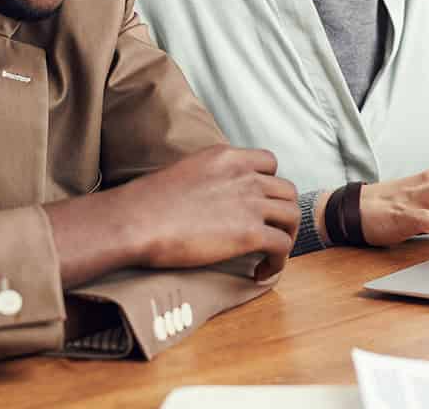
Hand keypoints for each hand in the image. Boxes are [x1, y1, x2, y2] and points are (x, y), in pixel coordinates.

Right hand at [125, 145, 298, 280]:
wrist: (136, 220)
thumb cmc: (146, 203)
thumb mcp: (185, 171)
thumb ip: (207, 177)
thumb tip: (208, 198)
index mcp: (227, 156)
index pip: (269, 162)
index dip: (270, 185)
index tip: (260, 203)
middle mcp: (245, 175)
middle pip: (286, 190)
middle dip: (282, 212)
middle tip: (270, 231)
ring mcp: (250, 202)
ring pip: (291, 216)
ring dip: (286, 236)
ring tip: (270, 254)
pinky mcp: (250, 233)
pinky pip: (282, 246)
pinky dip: (279, 261)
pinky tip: (262, 272)